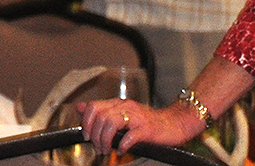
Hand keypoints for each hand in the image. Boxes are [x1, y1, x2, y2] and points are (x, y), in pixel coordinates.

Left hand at [77, 98, 201, 154]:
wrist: (175, 123)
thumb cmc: (148, 121)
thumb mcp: (122, 113)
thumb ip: (101, 110)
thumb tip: (79, 107)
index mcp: (117, 104)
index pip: (93, 106)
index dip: (86, 122)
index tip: (86, 135)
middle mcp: (125, 107)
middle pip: (100, 116)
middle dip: (94, 134)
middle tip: (97, 147)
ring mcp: (136, 117)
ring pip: (111, 124)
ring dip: (105, 140)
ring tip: (107, 150)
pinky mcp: (146, 129)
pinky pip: (129, 136)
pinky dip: (122, 145)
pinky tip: (121, 151)